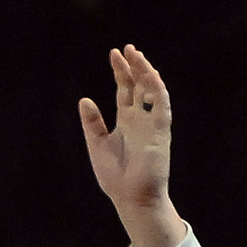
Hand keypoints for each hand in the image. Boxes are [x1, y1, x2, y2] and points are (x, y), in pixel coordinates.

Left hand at [78, 44, 184, 246]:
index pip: (125, 90)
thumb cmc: (115, 176)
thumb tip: (84, 99)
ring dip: (145, 72)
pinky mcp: (161, 131)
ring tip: (136, 54)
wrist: (131, 197)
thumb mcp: (97, 145)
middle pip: (138, 86)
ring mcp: (152, 123)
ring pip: (152, 90)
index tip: (115, 54)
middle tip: (126, 48)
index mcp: (125, 121)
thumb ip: (92, 123)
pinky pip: (161, 105)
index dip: (121, 72)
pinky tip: (149, 73)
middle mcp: (140, 119)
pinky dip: (156, 88)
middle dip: (133, 66)